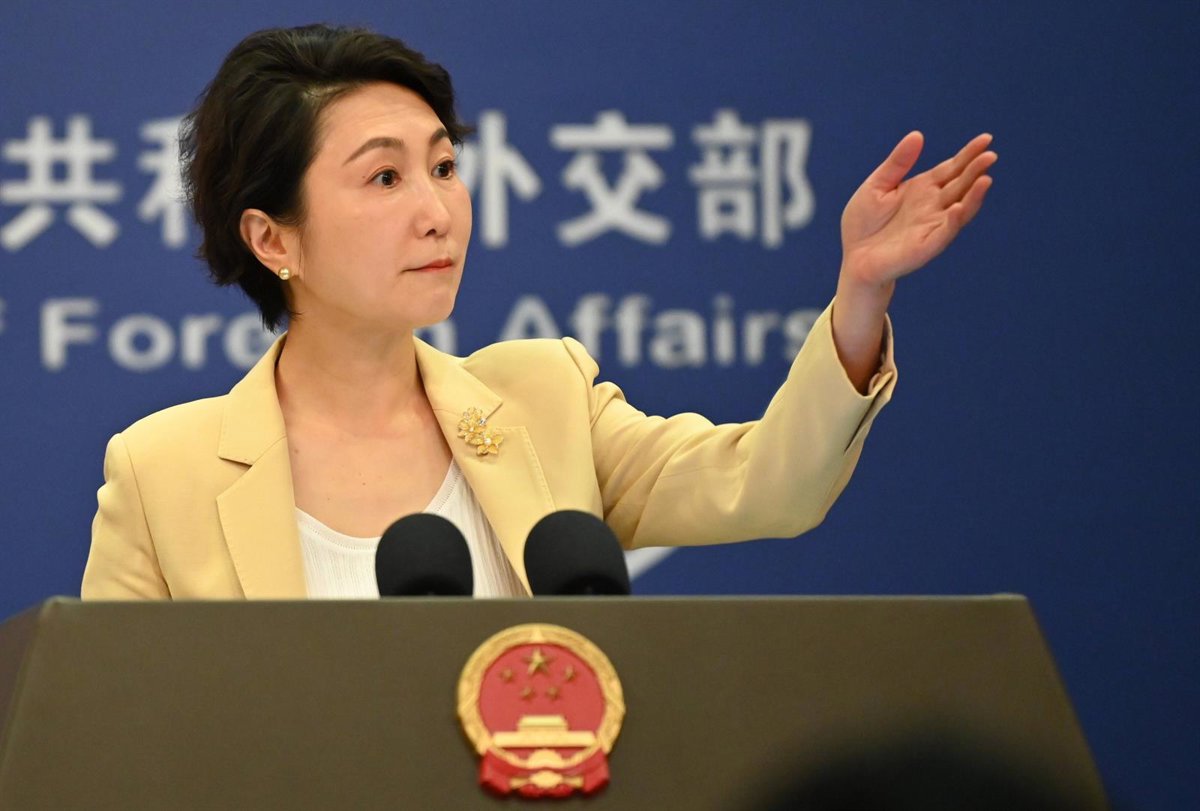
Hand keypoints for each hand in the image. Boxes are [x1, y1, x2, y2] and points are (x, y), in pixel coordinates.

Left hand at [839, 132, 995, 286]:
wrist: (853, 259)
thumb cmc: (863, 224)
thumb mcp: (877, 185)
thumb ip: (897, 163)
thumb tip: (917, 134)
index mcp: (923, 188)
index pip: (952, 168)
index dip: (968, 154)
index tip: (986, 138)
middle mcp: (934, 206)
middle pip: (961, 185)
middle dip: (976, 170)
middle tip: (990, 154)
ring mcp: (932, 226)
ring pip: (960, 209)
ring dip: (974, 195)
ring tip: (985, 179)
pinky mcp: (925, 246)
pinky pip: (944, 233)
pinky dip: (952, 221)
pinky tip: (958, 208)